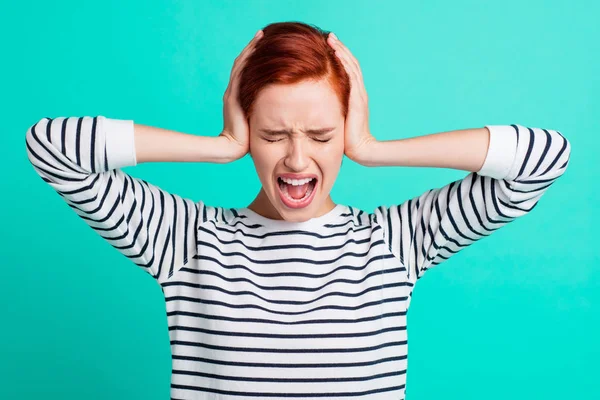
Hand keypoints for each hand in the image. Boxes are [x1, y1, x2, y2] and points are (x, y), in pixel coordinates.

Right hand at [219, 29, 263, 160]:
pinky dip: (248, 59)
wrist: (233, 148)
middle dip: (254, 47)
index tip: (267, 44)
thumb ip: (265, 111)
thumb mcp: (259, 121)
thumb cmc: (248, 140)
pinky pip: (240, 72)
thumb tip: (282, 107)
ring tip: (261, 35)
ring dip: (251, 49)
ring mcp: (232, 92)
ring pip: (242, 64)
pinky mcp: (233, 95)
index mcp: (239, 96)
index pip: (247, 71)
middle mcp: (234, 90)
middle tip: (264, 33)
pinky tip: (256, 49)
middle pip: (243, 62)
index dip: (255, 57)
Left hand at [327, 32, 376, 163]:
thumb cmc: (346, 139)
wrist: (360, 149)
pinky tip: (336, 53)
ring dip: (341, 51)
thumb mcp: (336, 119)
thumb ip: (329, 110)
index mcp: (354, 96)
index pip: (348, 70)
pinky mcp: (358, 99)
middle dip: (339, 49)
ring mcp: (359, 94)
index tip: (328, 46)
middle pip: (350, 63)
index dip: (339, 57)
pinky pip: (351, 75)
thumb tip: (313, 105)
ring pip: (351, 66)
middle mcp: (359, 92)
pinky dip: (344, 62)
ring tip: (331, 39)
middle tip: (329, 36)